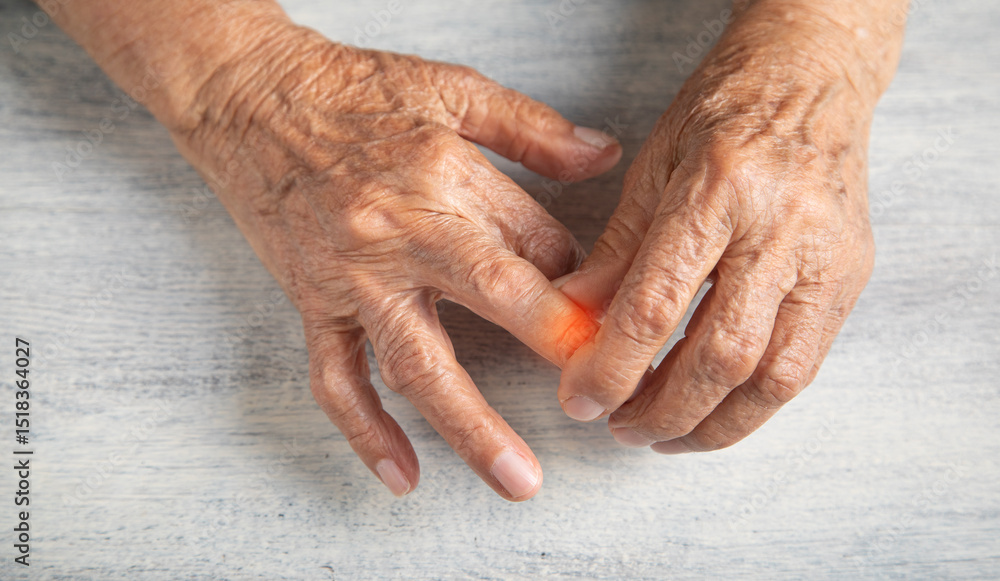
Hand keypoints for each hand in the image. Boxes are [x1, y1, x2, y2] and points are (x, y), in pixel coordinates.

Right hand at [170, 19, 619, 497]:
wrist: (249, 98)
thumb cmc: (352, 91)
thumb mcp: (454, 88)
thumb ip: (533, 128)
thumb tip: (604, 154)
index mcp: (447, 176)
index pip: (539, 241)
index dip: (579, 281)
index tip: (604, 312)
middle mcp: (403, 233)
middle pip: (495, 299)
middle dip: (556, 349)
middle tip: (603, 399)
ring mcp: (355, 277)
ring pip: (417, 363)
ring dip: (471, 427)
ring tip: (516, 479)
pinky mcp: (314, 303)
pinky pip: (336, 379)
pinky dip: (367, 433)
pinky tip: (402, 475)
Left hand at [556, 9, 888, 451]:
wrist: (810, 79)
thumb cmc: (723, 112)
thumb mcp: (651, 167)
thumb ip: (615, 251)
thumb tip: (572, 320)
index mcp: (719, 187)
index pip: (658, 303)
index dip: (614, 366)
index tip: (581, 400)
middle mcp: (782, 226)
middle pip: (722, 355)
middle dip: (662, 410)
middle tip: (620, 426)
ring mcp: (827, 256)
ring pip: (776, 377)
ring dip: (713, 425)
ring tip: (664, 433)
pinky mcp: (851, 278)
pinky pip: (805, 365)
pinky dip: (754, 402)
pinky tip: (714, 409)